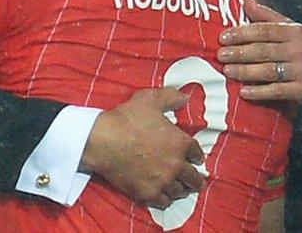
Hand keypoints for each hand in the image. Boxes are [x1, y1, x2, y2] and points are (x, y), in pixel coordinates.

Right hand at [81, 88, 204, 208]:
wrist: (104, 141)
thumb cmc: (127, 119)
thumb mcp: (151, 99)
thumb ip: (171, 97)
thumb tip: (185, 98)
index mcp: (180, 143)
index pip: (197, 154)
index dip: (197, 156)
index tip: (196, 158)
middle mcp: (176, 165)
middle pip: (194, 178)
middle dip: (196, 178)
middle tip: (197, 181)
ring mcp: (162, 181)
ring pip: (180, 192)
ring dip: (182, 190)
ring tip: (182, 190)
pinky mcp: (147, 193)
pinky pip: (164, 202)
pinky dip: (166, 200)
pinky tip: (165, 197)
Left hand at [218, 0, 301, 107]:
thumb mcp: (292, 29)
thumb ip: (267, 17)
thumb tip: (246, 2)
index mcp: (294, 32)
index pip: (264, 30)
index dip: (242, 33)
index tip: (223, 37)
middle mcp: (299, 50)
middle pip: (264, 50)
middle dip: (240, 53)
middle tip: (221, 55)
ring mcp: (301, 71)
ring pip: (268, 70)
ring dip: (245, 71)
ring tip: (227, 71)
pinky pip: (277, 90)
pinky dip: (259, 91)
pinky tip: (244, 91)